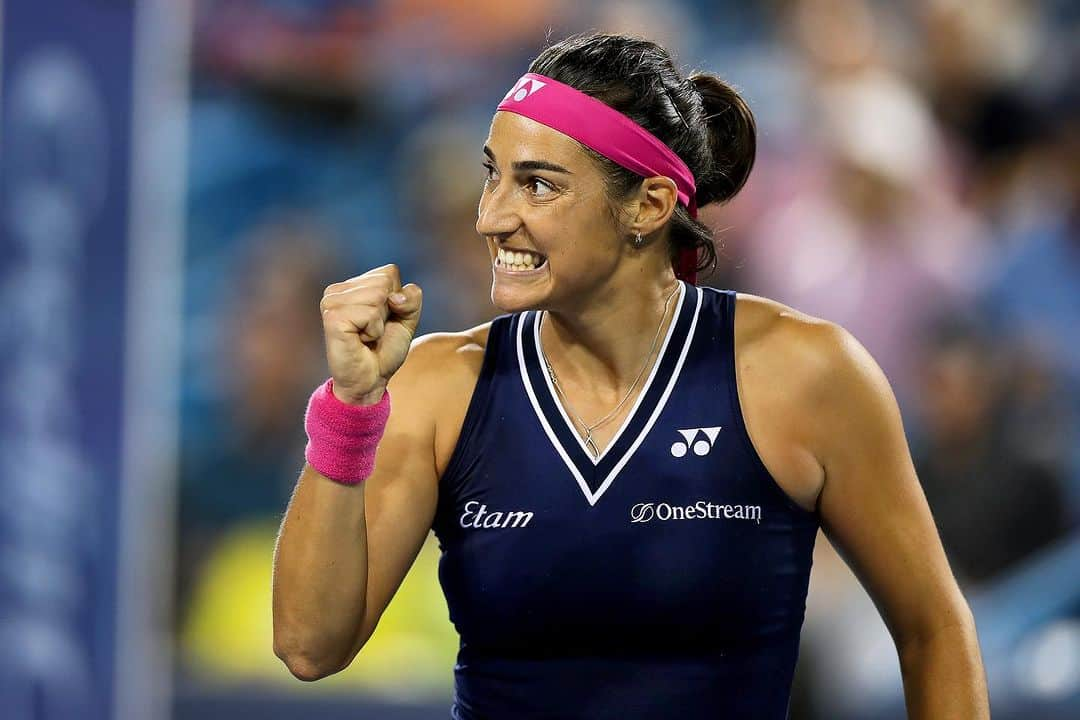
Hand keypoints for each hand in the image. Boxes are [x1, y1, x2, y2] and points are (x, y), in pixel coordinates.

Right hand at [319, 264, 422, 404]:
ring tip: (366, 336)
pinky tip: (360, 340)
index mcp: (352, 285)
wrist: (370, 380)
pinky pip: (370, 313)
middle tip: (373, 331)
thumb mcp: (407, 320)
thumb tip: (394, 297)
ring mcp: (331, 302)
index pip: (390, 272)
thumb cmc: (385, 350)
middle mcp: (337, 290)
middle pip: (384, 282)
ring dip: (380, 322)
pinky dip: (373, 331)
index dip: (397, 299)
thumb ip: (412, 299)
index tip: (383, 320)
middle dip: (389, 311)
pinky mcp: (332, 317)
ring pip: (378, 296)